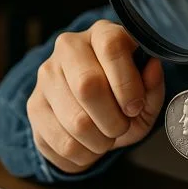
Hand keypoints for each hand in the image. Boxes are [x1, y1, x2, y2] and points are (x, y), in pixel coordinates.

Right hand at [27, 20, 164, 173]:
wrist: (92, 112)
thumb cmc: (124, 98)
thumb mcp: (146, 94)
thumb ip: (153, 85)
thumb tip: (153, 68)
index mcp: (102, 34)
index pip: (111, 48)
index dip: (127, 84)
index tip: (134, 107)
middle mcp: (69, 48)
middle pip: (87, 85)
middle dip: (113, 119)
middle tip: (121, 127)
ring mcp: (46, 75)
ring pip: (75, 121)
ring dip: (100, 142)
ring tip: (106, 138)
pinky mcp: (34, 105)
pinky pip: (61, 142)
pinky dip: (84, 155)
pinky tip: (89, 146)